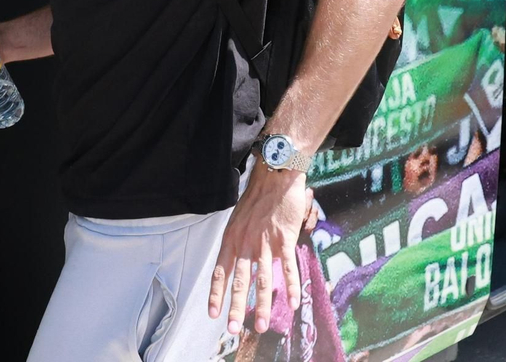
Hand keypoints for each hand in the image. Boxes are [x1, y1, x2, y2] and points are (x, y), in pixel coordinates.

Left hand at [208, 165, 314, 336]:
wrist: (276, 175)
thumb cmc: (257, 197)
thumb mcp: (239, 219)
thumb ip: (239, 243)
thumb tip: (239, 264)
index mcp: (231, 238)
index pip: (220, 272)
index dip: (216, 294)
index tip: (213, 314)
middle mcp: (245, 243)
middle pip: (238, 281)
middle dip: (235, 308)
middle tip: (233, 330)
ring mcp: (265, 242)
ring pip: (262, 280)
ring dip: (261, 305)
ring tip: (260, 326)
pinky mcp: (284, 239)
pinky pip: (287, 268)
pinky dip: (290, 287)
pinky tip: (292, 304)